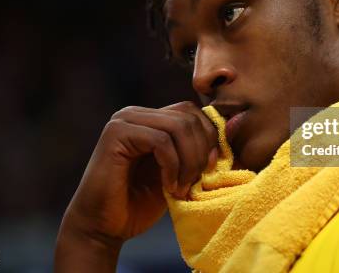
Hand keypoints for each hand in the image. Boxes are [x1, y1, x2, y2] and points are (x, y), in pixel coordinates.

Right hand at [55, 101, 217, 270]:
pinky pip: (160, 140)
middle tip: (198, 180)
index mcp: (151, 119)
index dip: (209, 137)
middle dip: (201, 150)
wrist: (104, 226)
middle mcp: (136, 113)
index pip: (192, 112)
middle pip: (188, 116)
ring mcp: (124, 120)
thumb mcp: (179, 171)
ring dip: (188, 160)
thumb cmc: (140, 202)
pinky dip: (172, 166)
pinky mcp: (116, 134)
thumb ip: (197, 149)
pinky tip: (169, 186)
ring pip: (178, 126)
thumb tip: (235, 124)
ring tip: (183, 186)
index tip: (212, 168)